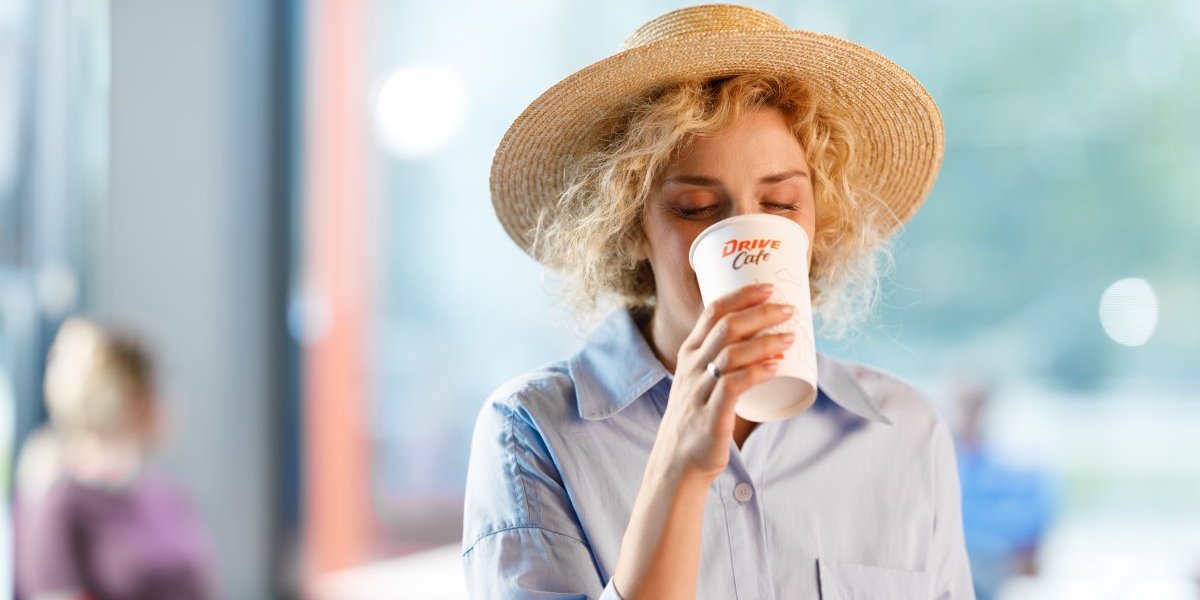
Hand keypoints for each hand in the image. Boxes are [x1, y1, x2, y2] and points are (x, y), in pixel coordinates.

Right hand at [650, 283, 794, 482]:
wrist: (678, 461)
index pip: (713, 312)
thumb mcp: (701, 380)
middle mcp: (692, 367)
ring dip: (765, 342)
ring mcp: (700, 390)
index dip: (742, 295)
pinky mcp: (711, 415)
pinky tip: (776, 366)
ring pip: (732, 354)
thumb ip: (724, 360)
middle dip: (761, 313)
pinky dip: (757, 373)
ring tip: (791, 337)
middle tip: (789, 310)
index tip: (769, 287)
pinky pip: (734, 386)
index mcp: (689, 353)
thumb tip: (767, 340)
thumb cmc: (698, 416)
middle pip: (727, 327)